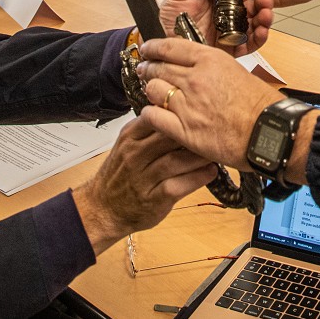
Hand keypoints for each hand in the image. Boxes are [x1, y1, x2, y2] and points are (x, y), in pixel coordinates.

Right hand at [70, 117, 217, 254]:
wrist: (103, 209)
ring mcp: (143, 178)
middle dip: (195, 133)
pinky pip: (180, 185)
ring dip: (200, 156)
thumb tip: (182, 109)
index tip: (201, 112)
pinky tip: (210, 172)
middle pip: (170, 136)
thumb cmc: (121, 174)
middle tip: (216, 130)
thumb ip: (150, 128)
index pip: (157, 116)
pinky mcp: (153, 199)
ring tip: (216, 151)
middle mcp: (135, 155)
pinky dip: (198, 178)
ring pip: (177, 160)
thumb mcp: (128, 144)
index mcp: (130, 136)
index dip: (181, 113)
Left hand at [136, 39, 284, 171]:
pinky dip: (150, 114)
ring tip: (152, 93)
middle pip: (158, 67)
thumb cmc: (260, 104)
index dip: (153, 48)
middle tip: (145, 70)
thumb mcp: (235, 71)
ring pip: (153, 90)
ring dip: (150, 90)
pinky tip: (153, 114)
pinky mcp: (184, 129)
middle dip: (148, 68)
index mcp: (209, 60)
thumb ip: (210, 68)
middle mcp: (195, 79)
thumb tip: (193, 68)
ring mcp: (187, 104)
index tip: (147, 49)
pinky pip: (154, 116)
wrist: (268, 131)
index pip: (169, 47)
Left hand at [161, 0, 274, 55]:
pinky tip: (262, 30)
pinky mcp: (233, 46)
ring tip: (266, 10)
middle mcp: (228, 12)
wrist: (167, 46)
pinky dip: (260, 37)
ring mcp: (232, 29)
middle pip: (253, 3)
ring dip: (265, 15)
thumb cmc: (171, 20)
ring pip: (255, 21)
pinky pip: (251, 43)